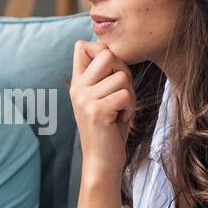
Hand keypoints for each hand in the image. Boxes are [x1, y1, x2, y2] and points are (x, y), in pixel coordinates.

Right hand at [70, 39, 134, 176]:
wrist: (102, 162)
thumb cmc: (109, 129)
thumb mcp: (103, 97)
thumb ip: (105, 75)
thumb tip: (111, 49)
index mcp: (77, 82)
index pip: (82, 45)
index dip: (103, 51)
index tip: (110, 73)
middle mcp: (77, 88)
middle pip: (107, 54)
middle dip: (123, 71)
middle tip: (121, 93)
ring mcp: (85, 99)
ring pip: (121, 76)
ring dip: (130, 94)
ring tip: (121, 110)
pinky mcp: (97, 111)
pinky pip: (125, 94)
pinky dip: (130, 107)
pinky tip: (121, 118)